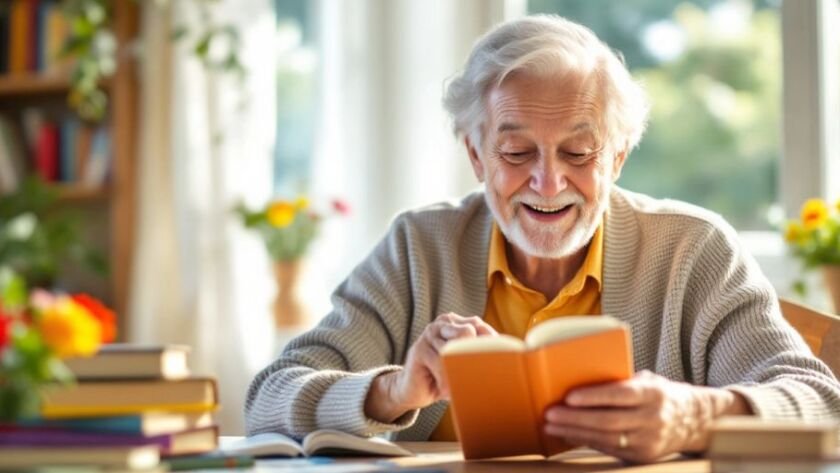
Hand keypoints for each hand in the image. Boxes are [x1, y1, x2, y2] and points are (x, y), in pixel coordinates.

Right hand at [364, 313, 496, 422]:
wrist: (411, 389)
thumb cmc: (443, 375)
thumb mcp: (463, 362)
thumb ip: (479, 354)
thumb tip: (509, 358)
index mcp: (456, 322)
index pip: (481, 328)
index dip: (490, 347)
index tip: (495, 366)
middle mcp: (442, 323)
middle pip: (469, 332)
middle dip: (474, 356)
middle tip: (475, 375)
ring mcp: (429, 334)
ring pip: (455, 350)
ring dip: (459, 374)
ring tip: (456, 386)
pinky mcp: (419, 349)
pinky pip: (442, 364)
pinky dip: (446, 381)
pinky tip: (445, 390)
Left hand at [543, 370, 751, 462]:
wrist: (695, 421)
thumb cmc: (659, 394)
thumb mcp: (647, 382)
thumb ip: (621, 382)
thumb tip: (581, 380)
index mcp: (654, 393)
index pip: (622, 394)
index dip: (595, 396)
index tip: (570, 396)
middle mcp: (653, 418)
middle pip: (609, 421)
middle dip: (576, 418)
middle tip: (551, 413)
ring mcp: (649, 441)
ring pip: (606, 439)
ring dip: (575, 432)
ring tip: (551, 425)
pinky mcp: (643, 456)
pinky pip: (609, 450)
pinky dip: (585, 442)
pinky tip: (567, 435)